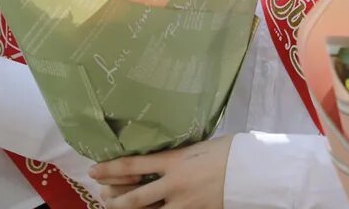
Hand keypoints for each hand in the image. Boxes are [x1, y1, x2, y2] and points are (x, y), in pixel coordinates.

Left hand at [89, 135, 232, 208]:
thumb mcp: (201, 146)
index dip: (110, 169)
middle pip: (134, 197)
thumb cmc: (231, 151)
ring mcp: (184, 202)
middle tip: (104, 199)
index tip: (94, 171)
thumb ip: (181, 154)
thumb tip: (169, 156)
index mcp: (175, 160)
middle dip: (115, 201)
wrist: (253, 171)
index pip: (133, 164)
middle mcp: (174, 183)